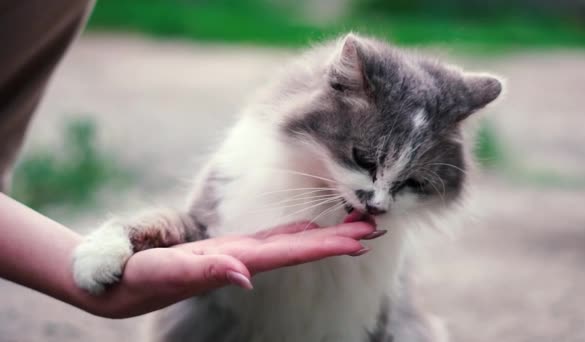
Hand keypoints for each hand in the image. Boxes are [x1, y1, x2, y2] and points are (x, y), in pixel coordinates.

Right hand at [97, 221, 378, 317]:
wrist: (113, 282)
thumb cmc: (128, 275)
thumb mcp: (160, 270)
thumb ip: (202, 271)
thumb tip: (246, 277)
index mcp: (229, 262)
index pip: (287, 255)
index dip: (324, 247)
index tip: (360, 242)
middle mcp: (240, 260)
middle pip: (298, 248)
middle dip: (338, 239)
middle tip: (377, 228)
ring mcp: (234, 253)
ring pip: (288, 241)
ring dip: (324, 233)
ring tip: (357, 224)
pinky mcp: (223, 247)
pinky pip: (267, 236)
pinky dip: (295, 229)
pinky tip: (313, 225)